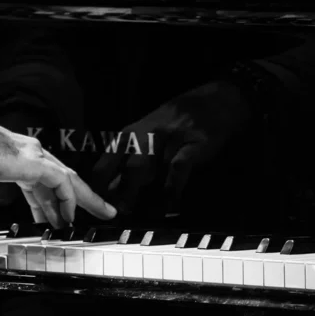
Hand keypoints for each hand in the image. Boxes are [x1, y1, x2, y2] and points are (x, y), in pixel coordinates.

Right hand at [0, 116, 116, 229]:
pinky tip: (70, 217)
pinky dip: (68, 200)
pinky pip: (61, 183)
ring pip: (69, 180)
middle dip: (83, 197)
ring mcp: (35, 157)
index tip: (59, 221)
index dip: (52, 205)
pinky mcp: (35, 162)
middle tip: (102, 211)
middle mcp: (31, 155)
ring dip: (86, 198)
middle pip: (64, 180)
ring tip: (103, 213)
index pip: (43, 184)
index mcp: (17, 160)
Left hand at [92, 81, 251, 213]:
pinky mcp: (192, 143)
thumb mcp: (145, 137)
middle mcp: (144, 136)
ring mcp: (168, 139)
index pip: (104, 165)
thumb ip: (129, 161)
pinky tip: (171, 207)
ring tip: (138, 213)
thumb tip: (110, 192)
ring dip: (140, 194)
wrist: (214, 102)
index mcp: (128, 136)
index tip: (100, 208)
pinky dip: (172, 190)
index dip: (99, 189)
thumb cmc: (174, 123)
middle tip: (120, 213)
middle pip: (123, 170)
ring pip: (146, 170)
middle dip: (119, 194)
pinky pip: (177, 169)